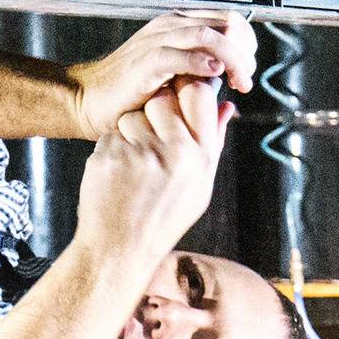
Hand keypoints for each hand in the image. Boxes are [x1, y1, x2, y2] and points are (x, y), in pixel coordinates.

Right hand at [69, 10, 255, 139]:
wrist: (92, 99)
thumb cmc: (134, 92)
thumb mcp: (177, 75)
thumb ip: (203, 69)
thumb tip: (235, 74)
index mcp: (180, 23)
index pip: (229, 19)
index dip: (247, 42)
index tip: (248, 70)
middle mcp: (170, 25)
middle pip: (225, 24)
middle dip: (244, 52)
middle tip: (246, 80)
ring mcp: (157, 39)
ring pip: (208, 36)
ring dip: (232, 59)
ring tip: (239, 81)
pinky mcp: (146, 61)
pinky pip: (179, 55)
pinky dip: (201, 63)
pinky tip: (214, 75)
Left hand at [76, 78, 235, 259]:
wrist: (119, 248)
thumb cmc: (163, 217)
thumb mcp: (199, 186)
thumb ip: (212, 143)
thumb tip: (227, 105)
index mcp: (201, 157)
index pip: (200, 96)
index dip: (187, 90)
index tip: (178, 98)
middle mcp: (176, 152)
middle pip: (163, 99)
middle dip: (153, 113)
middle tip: (149, 140)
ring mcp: (142, 153)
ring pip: (133, 116)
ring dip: (129, 133)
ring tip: (132, 166)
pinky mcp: (112, 156)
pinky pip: (111, 134)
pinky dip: (111, 149)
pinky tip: (116, 175)